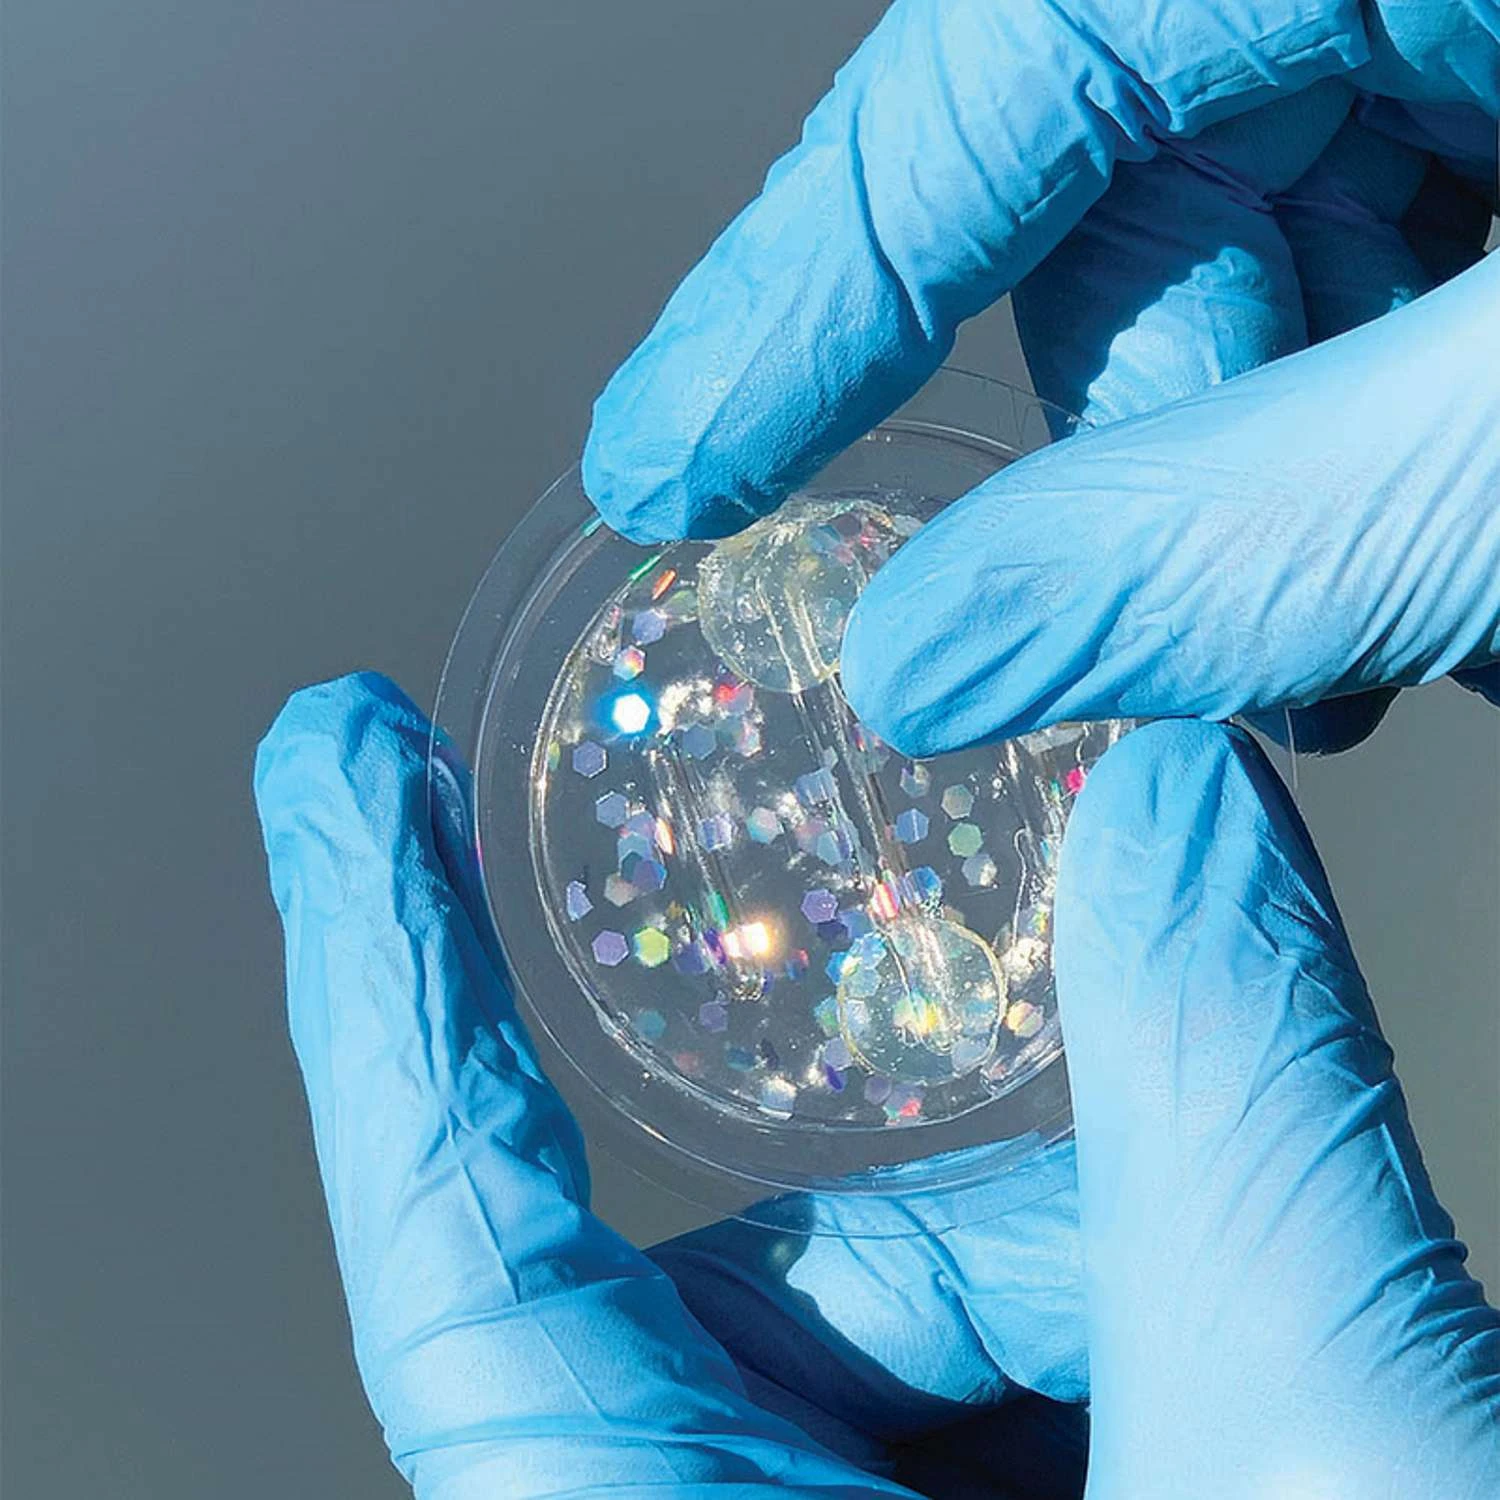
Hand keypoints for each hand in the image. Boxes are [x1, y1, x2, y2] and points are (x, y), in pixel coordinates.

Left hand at [256, 674, 1498, 1495]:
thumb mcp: (1313, 1473)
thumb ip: (1231, 1110)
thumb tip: (1165, 791)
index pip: (444, 1249)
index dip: (372, 971)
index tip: (332, 756)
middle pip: (769, 1285)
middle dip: (951, 1218)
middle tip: (1135, 1194)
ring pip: (915, 1314)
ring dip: (1102, 1277)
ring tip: (1283, 1368)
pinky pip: (1010, 1367)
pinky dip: (1124, 1313)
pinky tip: (1249, 1352)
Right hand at [581, 0, 1498, 751]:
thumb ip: (1232, 539)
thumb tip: (926, 659)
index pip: (995, 55)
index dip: (804, 283)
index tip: (670, 462)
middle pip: (1120, 185)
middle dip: (1139, 442)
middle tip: (1190, 638)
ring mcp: (1465, 32)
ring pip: (1245, 245)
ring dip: (1264, 470)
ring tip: (1369, 635)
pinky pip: (1369, 256)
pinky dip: (1359, 424)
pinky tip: (1430, 543)